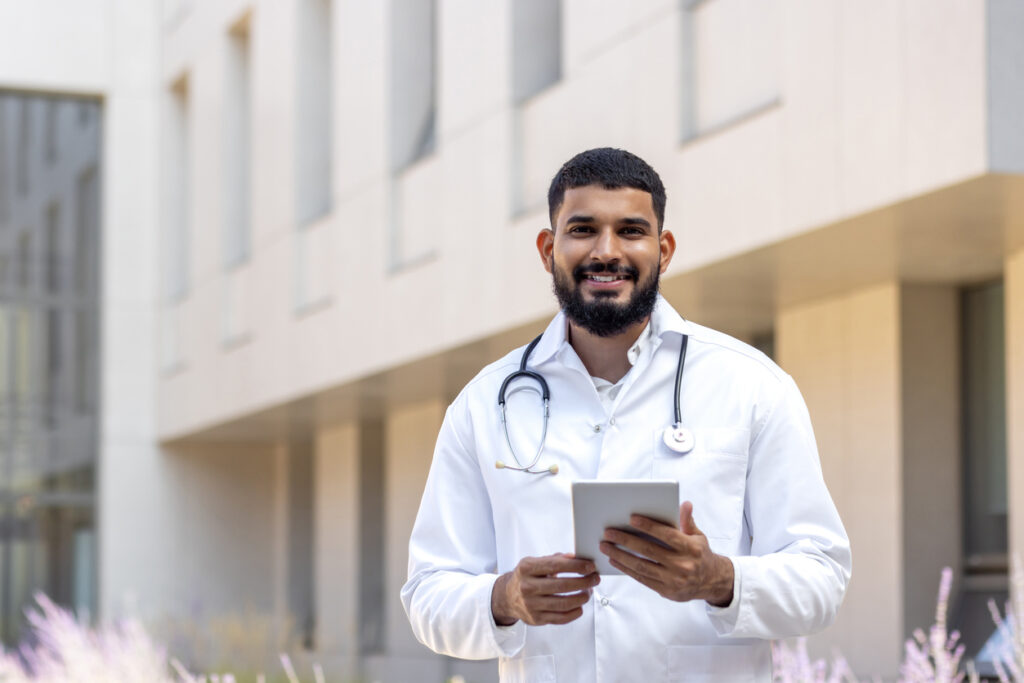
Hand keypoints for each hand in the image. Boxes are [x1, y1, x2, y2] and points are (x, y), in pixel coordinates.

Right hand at [491, 553, 599, 625]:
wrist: (508, 597)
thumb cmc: (527, 577)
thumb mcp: (535, 563)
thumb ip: (555, 559)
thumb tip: (577, 558)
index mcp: (526, 568)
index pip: (555, 565)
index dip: (576, 566)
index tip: (590, 566)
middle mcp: (527, 587)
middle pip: (562, 586)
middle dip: (583, 582)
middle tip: (595, 579)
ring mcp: (531, 605)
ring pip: (564, 604)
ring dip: (582, 597)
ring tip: (588, 592)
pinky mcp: (536, 619)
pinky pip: (561, 618)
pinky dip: (575, 612)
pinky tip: (580, 605)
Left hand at [599, 501, 733, 605]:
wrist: (712, 582)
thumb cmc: (700, 554)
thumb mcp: (698, 536)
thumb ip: (687, 520)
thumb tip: (685, 504)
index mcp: (691, 548)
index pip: (666, 535)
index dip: (648, 526)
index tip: (631, 518)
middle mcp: (683, 565)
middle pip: (649, 550)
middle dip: (626, 540)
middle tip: (609, 533)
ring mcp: (674, 580)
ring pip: (642, 566)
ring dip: (621, 556)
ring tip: (606, 546)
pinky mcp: (666, 591)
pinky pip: (642, 579)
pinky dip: (627, 569)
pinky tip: (615, 560)